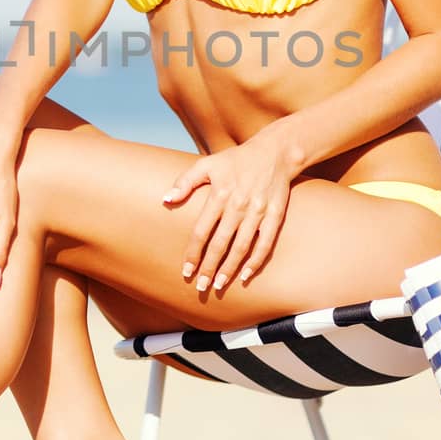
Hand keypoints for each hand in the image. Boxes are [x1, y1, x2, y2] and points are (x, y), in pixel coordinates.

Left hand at [162, 123, 295, 292]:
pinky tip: (246, 275)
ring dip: (230, 269)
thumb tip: (165, 199)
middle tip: (200, 287)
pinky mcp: (275, 215)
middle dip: (209, 268)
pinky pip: (265, 244)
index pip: (202, 231)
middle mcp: (238, 205)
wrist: (274, 152)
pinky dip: (256, 261)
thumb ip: (185, 181)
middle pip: (220, 244)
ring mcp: (258, 212)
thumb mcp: (207, 164)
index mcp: (220, 194)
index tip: (186, 271)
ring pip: (242, 247)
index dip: (193, 253)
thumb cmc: (236, 160)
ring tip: (219, 285)